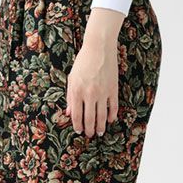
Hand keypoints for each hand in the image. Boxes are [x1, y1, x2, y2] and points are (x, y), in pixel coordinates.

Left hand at [66, 8, 124, 136]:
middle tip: (90, 135)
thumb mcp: (72, 78)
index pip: (77, 115)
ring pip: (102, 115)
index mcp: (77, 91)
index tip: (79, 130)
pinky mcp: (113, 89)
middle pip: (89, 118)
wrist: (99, 48)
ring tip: (101, 132)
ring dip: (101, 126)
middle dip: (89, 129)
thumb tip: (69, 113)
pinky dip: (112, 115)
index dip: (77, 125)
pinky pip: (113, 106)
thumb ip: (70, 97)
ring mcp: (102, 92)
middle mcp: (89, 94)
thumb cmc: (83, 62)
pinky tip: (110, 120)